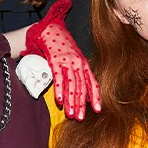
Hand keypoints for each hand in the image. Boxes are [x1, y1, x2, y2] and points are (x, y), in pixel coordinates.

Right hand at [25, 0, 100, 120]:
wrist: (50, 30)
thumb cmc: (62, 47)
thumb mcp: (75, 61)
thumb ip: (80, 77)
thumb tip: (84, 95)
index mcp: (85, 65)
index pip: (93, 83)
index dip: (95, 97)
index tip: (97, 110)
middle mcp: (78, 64)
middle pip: (82, 88)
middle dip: (81, 105)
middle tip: (80, 118)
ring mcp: (67, 62)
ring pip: (71, 85)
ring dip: (71, 101)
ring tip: (70, 114)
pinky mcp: (55, 60)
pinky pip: (58, 77)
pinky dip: (59, 89)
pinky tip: (59, 100)